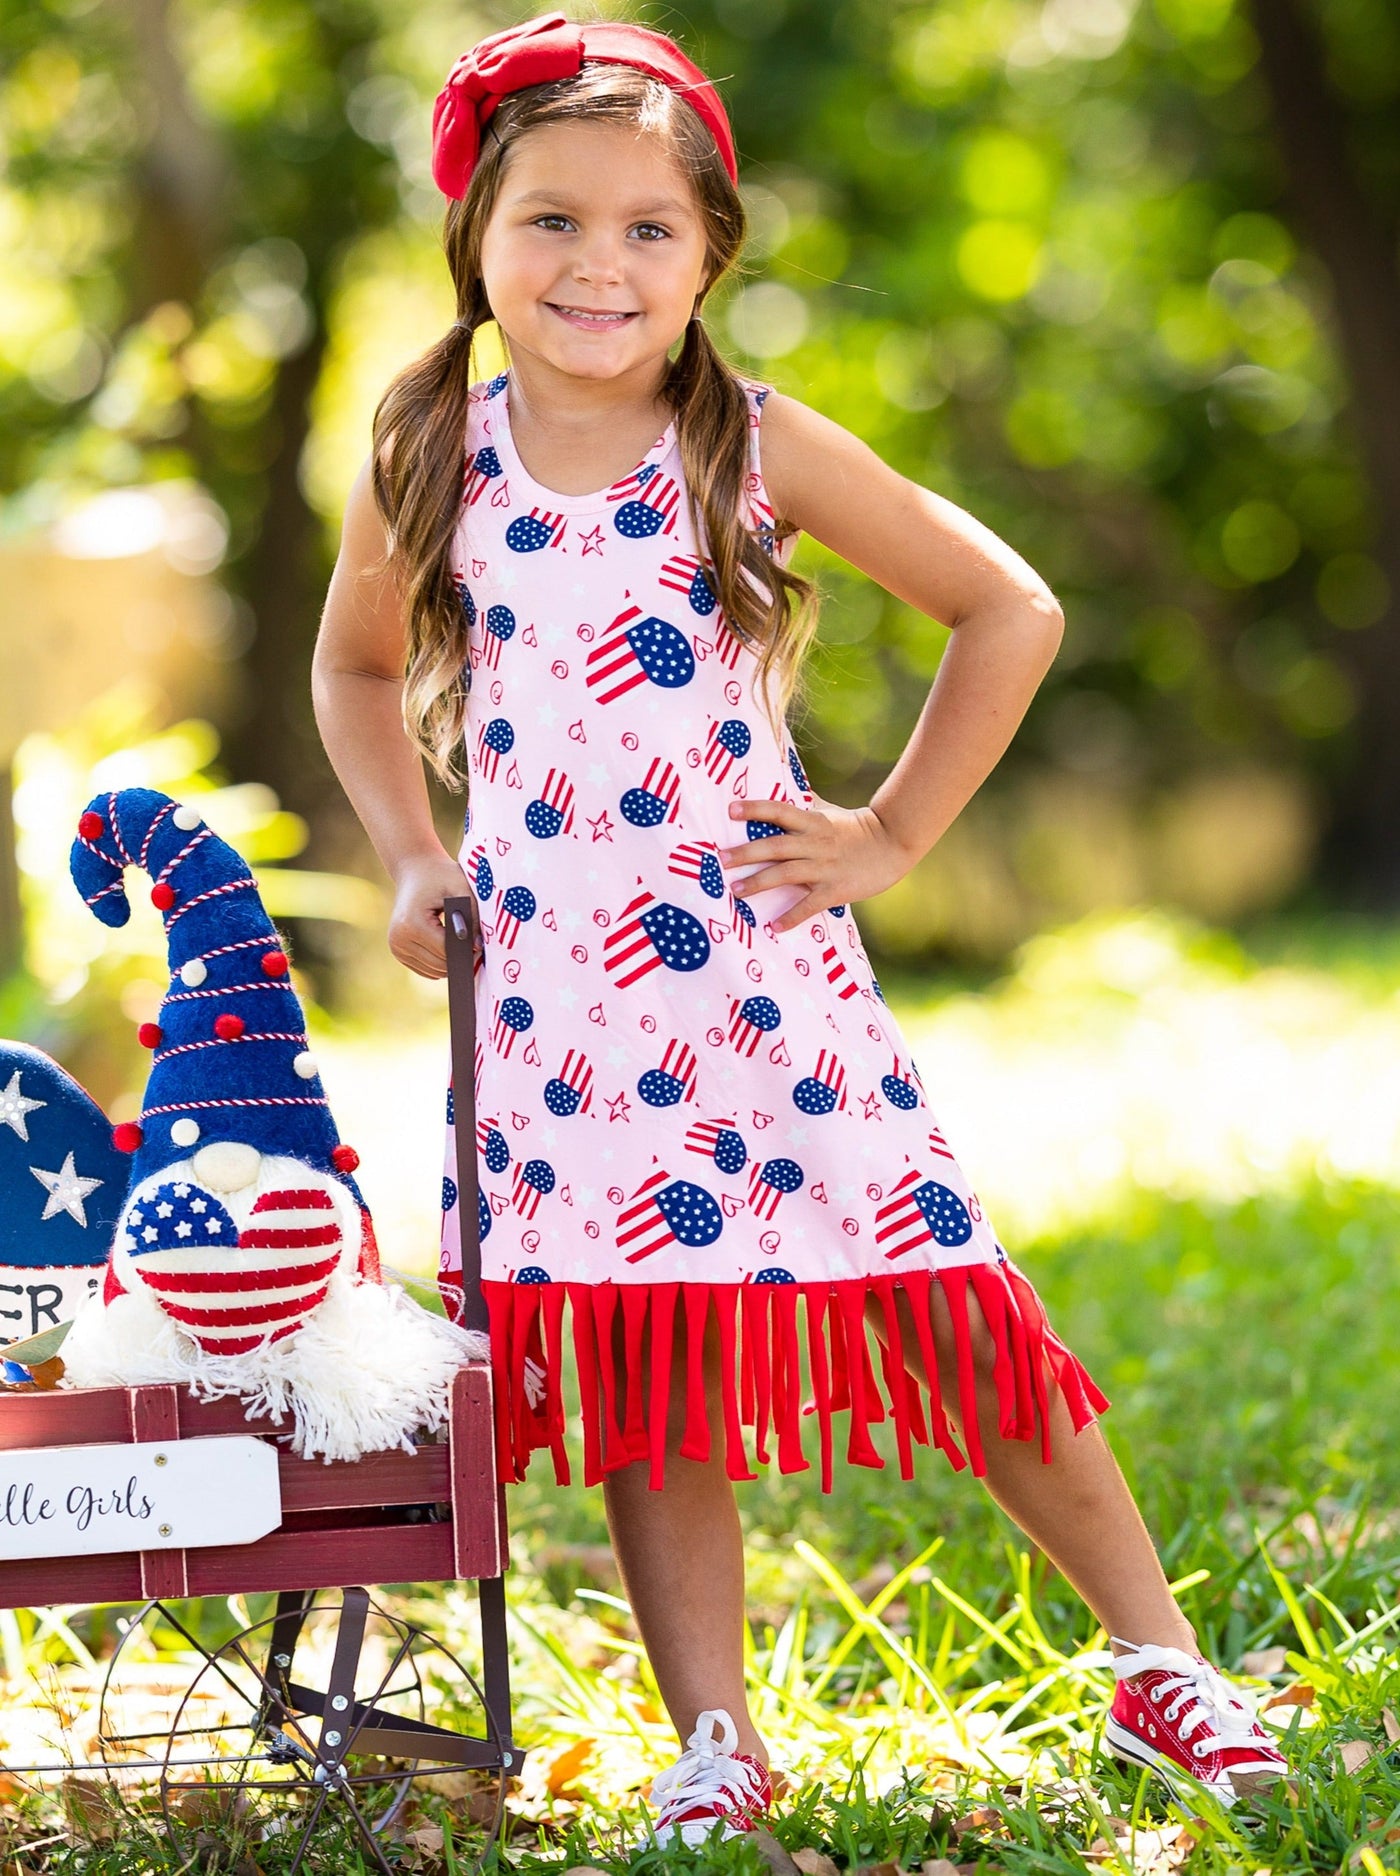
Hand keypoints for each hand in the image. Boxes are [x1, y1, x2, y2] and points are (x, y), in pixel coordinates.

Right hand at [389, 851, 471, 978]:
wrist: (414, 869)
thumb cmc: (441, 876)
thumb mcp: (461, 889)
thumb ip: (472, 917)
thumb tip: (478, 947)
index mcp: (412, 923)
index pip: (446, 950)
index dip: (467, 950)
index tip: (481, 944)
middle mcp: (399, 938)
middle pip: (440, 964)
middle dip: (460, 957)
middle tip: (475, 944)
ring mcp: (396, 946)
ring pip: (434, 971)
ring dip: (451, 961)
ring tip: (459, 941)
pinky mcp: (398, 951)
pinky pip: (427, 969)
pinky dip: (440, 962)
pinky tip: (447, 944)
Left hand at [718, 796, 917, 934]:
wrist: (893, 844)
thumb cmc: (858, 828)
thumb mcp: (830, 813)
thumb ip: (808, 804)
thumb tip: (788, 786)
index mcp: (812, 822)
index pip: (779, 811)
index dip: (755, 809)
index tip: (730, 810)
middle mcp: (815, 843)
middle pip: (775, 846)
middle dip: (747, 852)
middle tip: (721, 860)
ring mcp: (825, 867)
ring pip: (786, 874)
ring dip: (759, 883)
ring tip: (735, 891)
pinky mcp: (835, 889)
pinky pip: (809, 905)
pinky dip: (791, 917)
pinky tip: (774, 927)